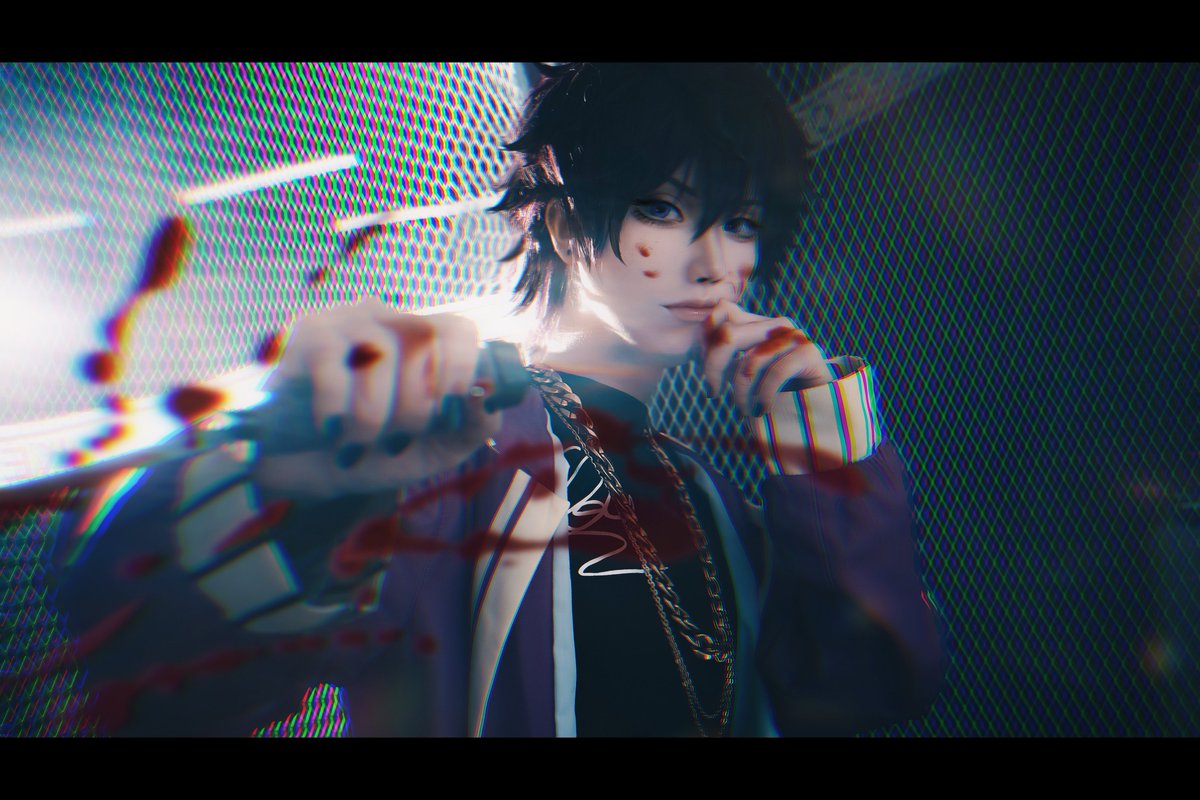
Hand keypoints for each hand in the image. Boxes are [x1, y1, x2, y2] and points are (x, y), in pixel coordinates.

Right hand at [253, 297, 501, 498]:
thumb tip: (486, 392)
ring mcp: (346, 322)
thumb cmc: (375, 453)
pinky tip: (330, 432)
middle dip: (416, 405)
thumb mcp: (436, 449)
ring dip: (373, 413)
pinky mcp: (305, 337)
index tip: (447, 415)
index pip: (459, 329)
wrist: (303, 470)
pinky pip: (330, 364)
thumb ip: (475, 426)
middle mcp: (388, 320)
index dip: (461, 370)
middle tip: (396, 442)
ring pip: (378, 353)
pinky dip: (336, 407)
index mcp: (425, 342)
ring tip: (358, 445)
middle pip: (422, 339)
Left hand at [700, 299, 835, 417]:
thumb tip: (704, 336)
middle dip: (712, 367)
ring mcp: (793, 336)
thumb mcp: (746, 371)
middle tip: (712, 393)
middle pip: (727, 335)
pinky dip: (764, 396)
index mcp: (758, 323)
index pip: (720, 316)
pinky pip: (774, 373)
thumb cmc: (778, 389)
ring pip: (749, 361)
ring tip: (744, 410)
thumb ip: (726, 353)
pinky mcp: (808, 353)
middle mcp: (775, 324)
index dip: (704, 343)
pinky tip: (762, 410)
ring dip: (741, 392)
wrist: (821, 403)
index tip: (705, 373)